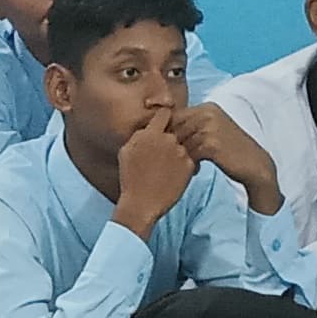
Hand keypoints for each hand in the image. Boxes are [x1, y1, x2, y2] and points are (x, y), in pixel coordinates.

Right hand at [112, 119, 195, 234]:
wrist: (142, 204)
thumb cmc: (130, 178)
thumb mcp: (126, 151)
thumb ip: (139, 135)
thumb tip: (149, 127)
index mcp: (151, 134)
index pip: (165, 113)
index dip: (164, 118)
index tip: (164, 124)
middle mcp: (168, 140)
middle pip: (175, 130)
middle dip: (170, 138)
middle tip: (163, 153)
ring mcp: (181, 153)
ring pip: (182, 145)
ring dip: (177, 152)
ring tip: (166, 168)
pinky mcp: (190, 165)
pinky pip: (189, 159)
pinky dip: (183, 165)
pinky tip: (173, 176)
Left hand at [178, 105, 280, 217]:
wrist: (254, 164)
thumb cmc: (230, 150)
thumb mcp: (213, 130)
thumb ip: (193, 126)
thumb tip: (164, 129)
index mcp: (207, 107)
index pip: (175, 116)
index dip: (169, 133)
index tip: (170, 147)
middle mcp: (208, 114)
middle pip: (175, 129)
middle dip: (172, 146)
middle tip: (176, 159)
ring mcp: (210, 128)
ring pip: (181, 143)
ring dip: (181, 156)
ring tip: (188, 165)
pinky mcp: (211, 144)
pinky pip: (189, 154)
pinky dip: (190, 164)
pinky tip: (196, 170)